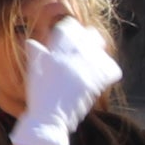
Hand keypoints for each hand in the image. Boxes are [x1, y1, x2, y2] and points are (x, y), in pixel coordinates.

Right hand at [9, 20, 122, 144]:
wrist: (48, 117)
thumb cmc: (38, 94)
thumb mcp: (33, 69)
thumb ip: (35, 52)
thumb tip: (32, 42)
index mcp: (56, 50)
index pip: (70, 26)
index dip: (72, 29)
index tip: (72, 36)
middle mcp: (73, 56)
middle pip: (91, 34)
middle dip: (89, 38)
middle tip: (86, 48)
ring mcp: (85, 68)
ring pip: (102, 50)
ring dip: (99, 53)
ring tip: (94, 62)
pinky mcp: (95, 83)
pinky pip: (111, 69)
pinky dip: (108, 70)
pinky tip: (103, 75)